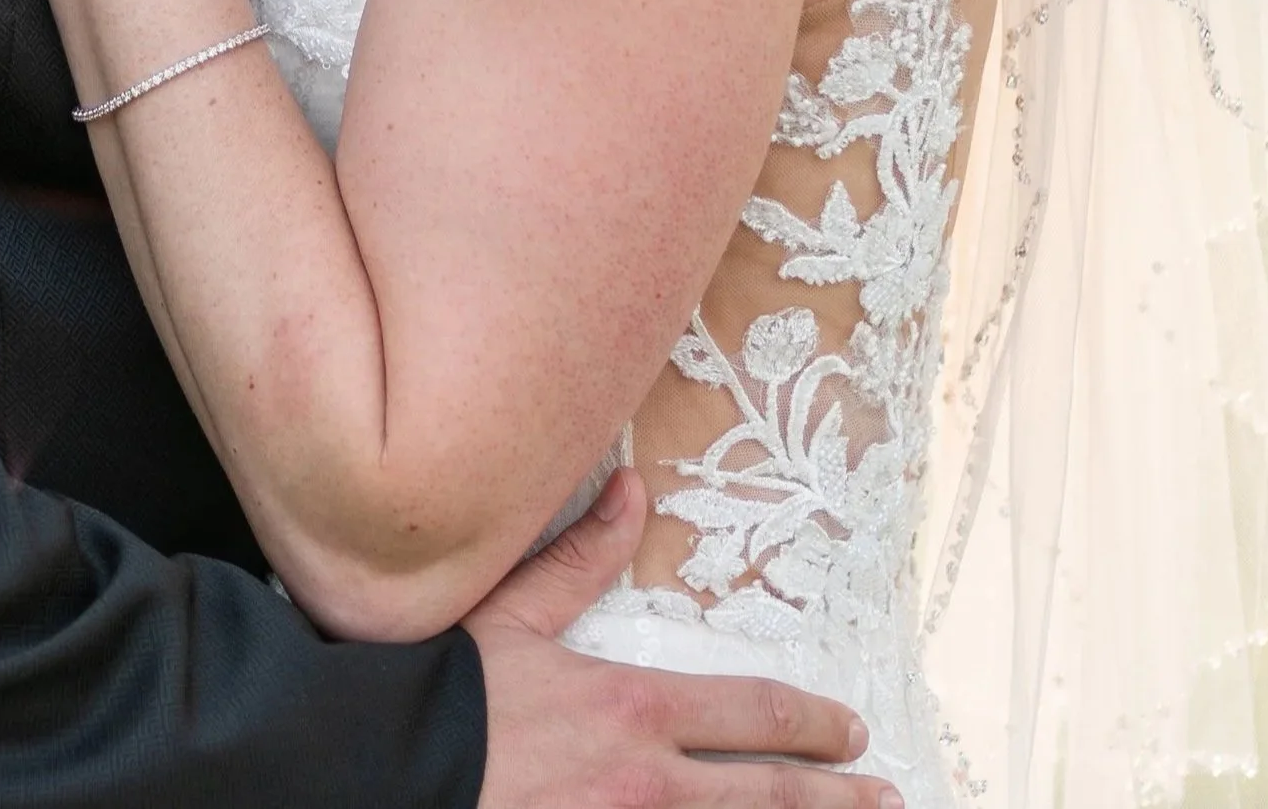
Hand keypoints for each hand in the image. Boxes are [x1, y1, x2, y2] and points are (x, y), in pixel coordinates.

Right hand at [468, 475, 896, 808]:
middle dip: (835, 799)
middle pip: (769, 796)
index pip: (752, 715)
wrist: (383, 773)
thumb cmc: (446, 697)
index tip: (850, 733)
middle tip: (884, 801)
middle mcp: (646, 784)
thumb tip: (631, 490)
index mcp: (632, 710)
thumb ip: (580, 559)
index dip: (812, 724)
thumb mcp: (511, 617)